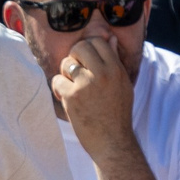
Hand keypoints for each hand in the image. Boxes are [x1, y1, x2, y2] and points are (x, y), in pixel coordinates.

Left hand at [49, 34, 136, 159]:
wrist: (112, 141)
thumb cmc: (117, 114)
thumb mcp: (122, 84)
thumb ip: (114, 61)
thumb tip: (109, 38)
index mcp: (116, 69)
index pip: (98, 42)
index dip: (88, 48)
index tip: (85, 60)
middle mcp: (102, 73)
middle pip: (80, 47)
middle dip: (73, 57)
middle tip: (75, 72)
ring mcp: (86, 84)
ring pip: (66, 63)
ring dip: (65, 74)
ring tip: (72, 87)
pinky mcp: (72, 97)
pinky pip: (57, 81)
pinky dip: (58, 89)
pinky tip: (66, 99)